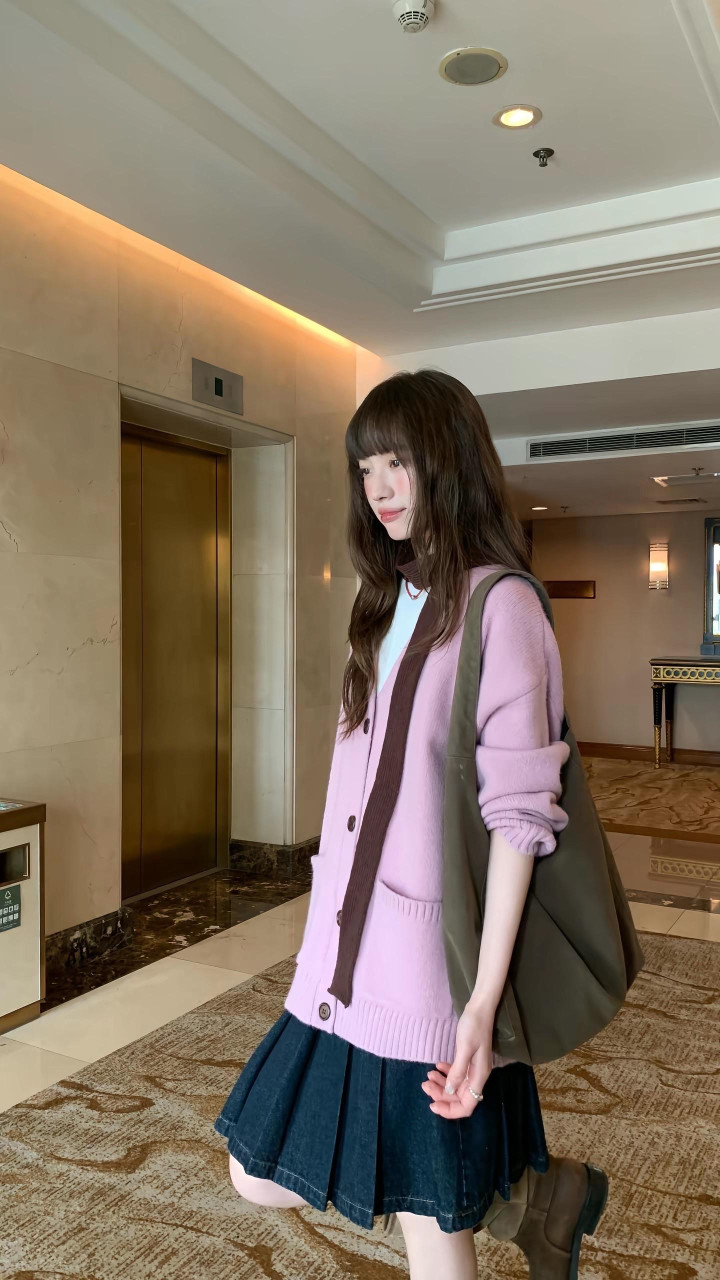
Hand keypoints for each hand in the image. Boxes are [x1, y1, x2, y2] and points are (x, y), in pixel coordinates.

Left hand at [420, 1002, 493, 1119]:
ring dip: (441, 1085)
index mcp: (479, 1076)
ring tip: (427, 1075)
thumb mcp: (464, 1048)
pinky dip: (445, 1073)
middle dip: (441, 1095)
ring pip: (456, 1086)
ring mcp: (472, 1068)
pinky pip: (456, 1074)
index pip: (467, 1106)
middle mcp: (477, 1076)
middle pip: (459, 1097)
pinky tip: (437, 1066)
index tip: (432, 1105)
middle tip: (424, 1084)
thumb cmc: (473, 1026)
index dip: (450, 1110)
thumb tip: (449, 1092)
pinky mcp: (468, 1060)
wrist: (480, 1008)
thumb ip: (457, 1071)